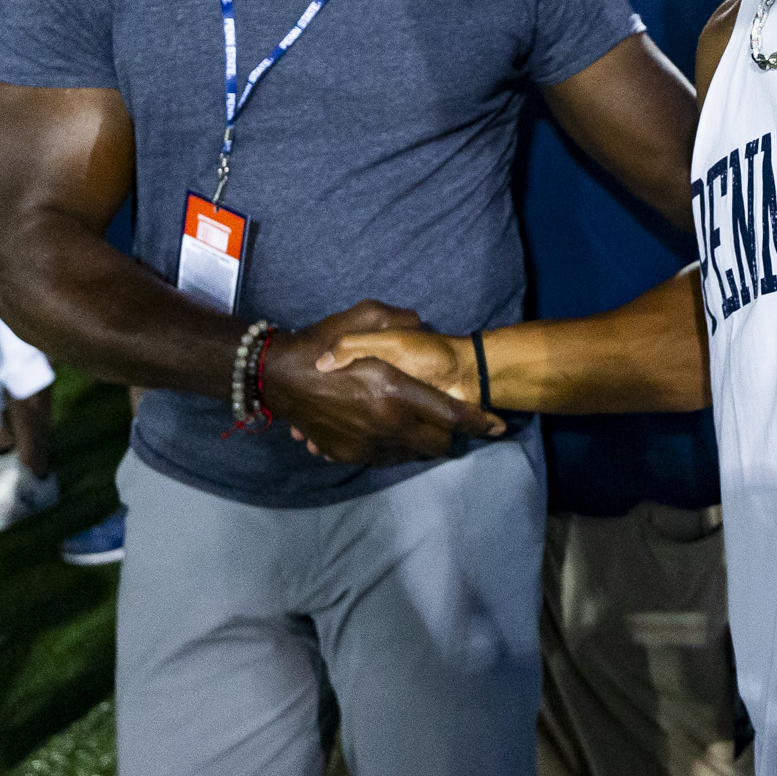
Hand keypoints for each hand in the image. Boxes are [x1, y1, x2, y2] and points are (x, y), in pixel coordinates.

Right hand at [260, 301, 501, 465]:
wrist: (278, 376)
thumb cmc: (322, 343)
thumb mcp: (363, 316)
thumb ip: (400, 320)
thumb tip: (421, 323)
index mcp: (395, 392)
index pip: (452, 416)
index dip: (479, 423)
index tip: (498, 426)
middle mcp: (387, 425)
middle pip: (437, 444)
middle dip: (450, 436)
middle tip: (452, 424)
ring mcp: (367, 445)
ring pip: (412, 455)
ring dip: (421, 443)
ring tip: (421, 427)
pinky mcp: (349, 455)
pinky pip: (386, 458)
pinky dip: (396, 448)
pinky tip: (391, 431)